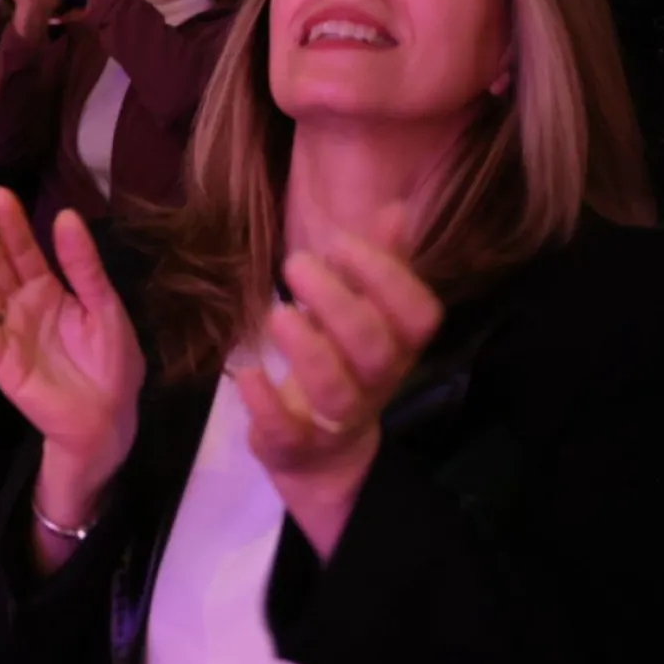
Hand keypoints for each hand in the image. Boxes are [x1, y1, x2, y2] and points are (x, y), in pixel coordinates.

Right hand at [0, 190, 143, 521]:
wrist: (109, 418)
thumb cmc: (112, 363)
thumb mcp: (105, 306)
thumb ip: (83, 266)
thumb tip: (66, 216)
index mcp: (49, 290)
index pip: (24, 251)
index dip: (12, 224)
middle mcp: (22, 306)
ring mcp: (8, 331)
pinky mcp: (1, 361)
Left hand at [236, 204, 442, 558]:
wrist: (325, 455)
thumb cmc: (344, 365)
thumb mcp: (365, 314)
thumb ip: (379, 265)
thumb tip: (396, 208)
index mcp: (397, 345)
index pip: (418, 314)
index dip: (387, 277)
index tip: (339, 241)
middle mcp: (376, 383)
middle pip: (374, 348)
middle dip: (339, 303)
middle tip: (294, 263)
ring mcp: (337, 418)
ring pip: (336, 390)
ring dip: (308, 350)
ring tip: (276, 313)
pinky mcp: (296, 444)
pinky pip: (288, 431)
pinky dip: (265, 402)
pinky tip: (244, 373)